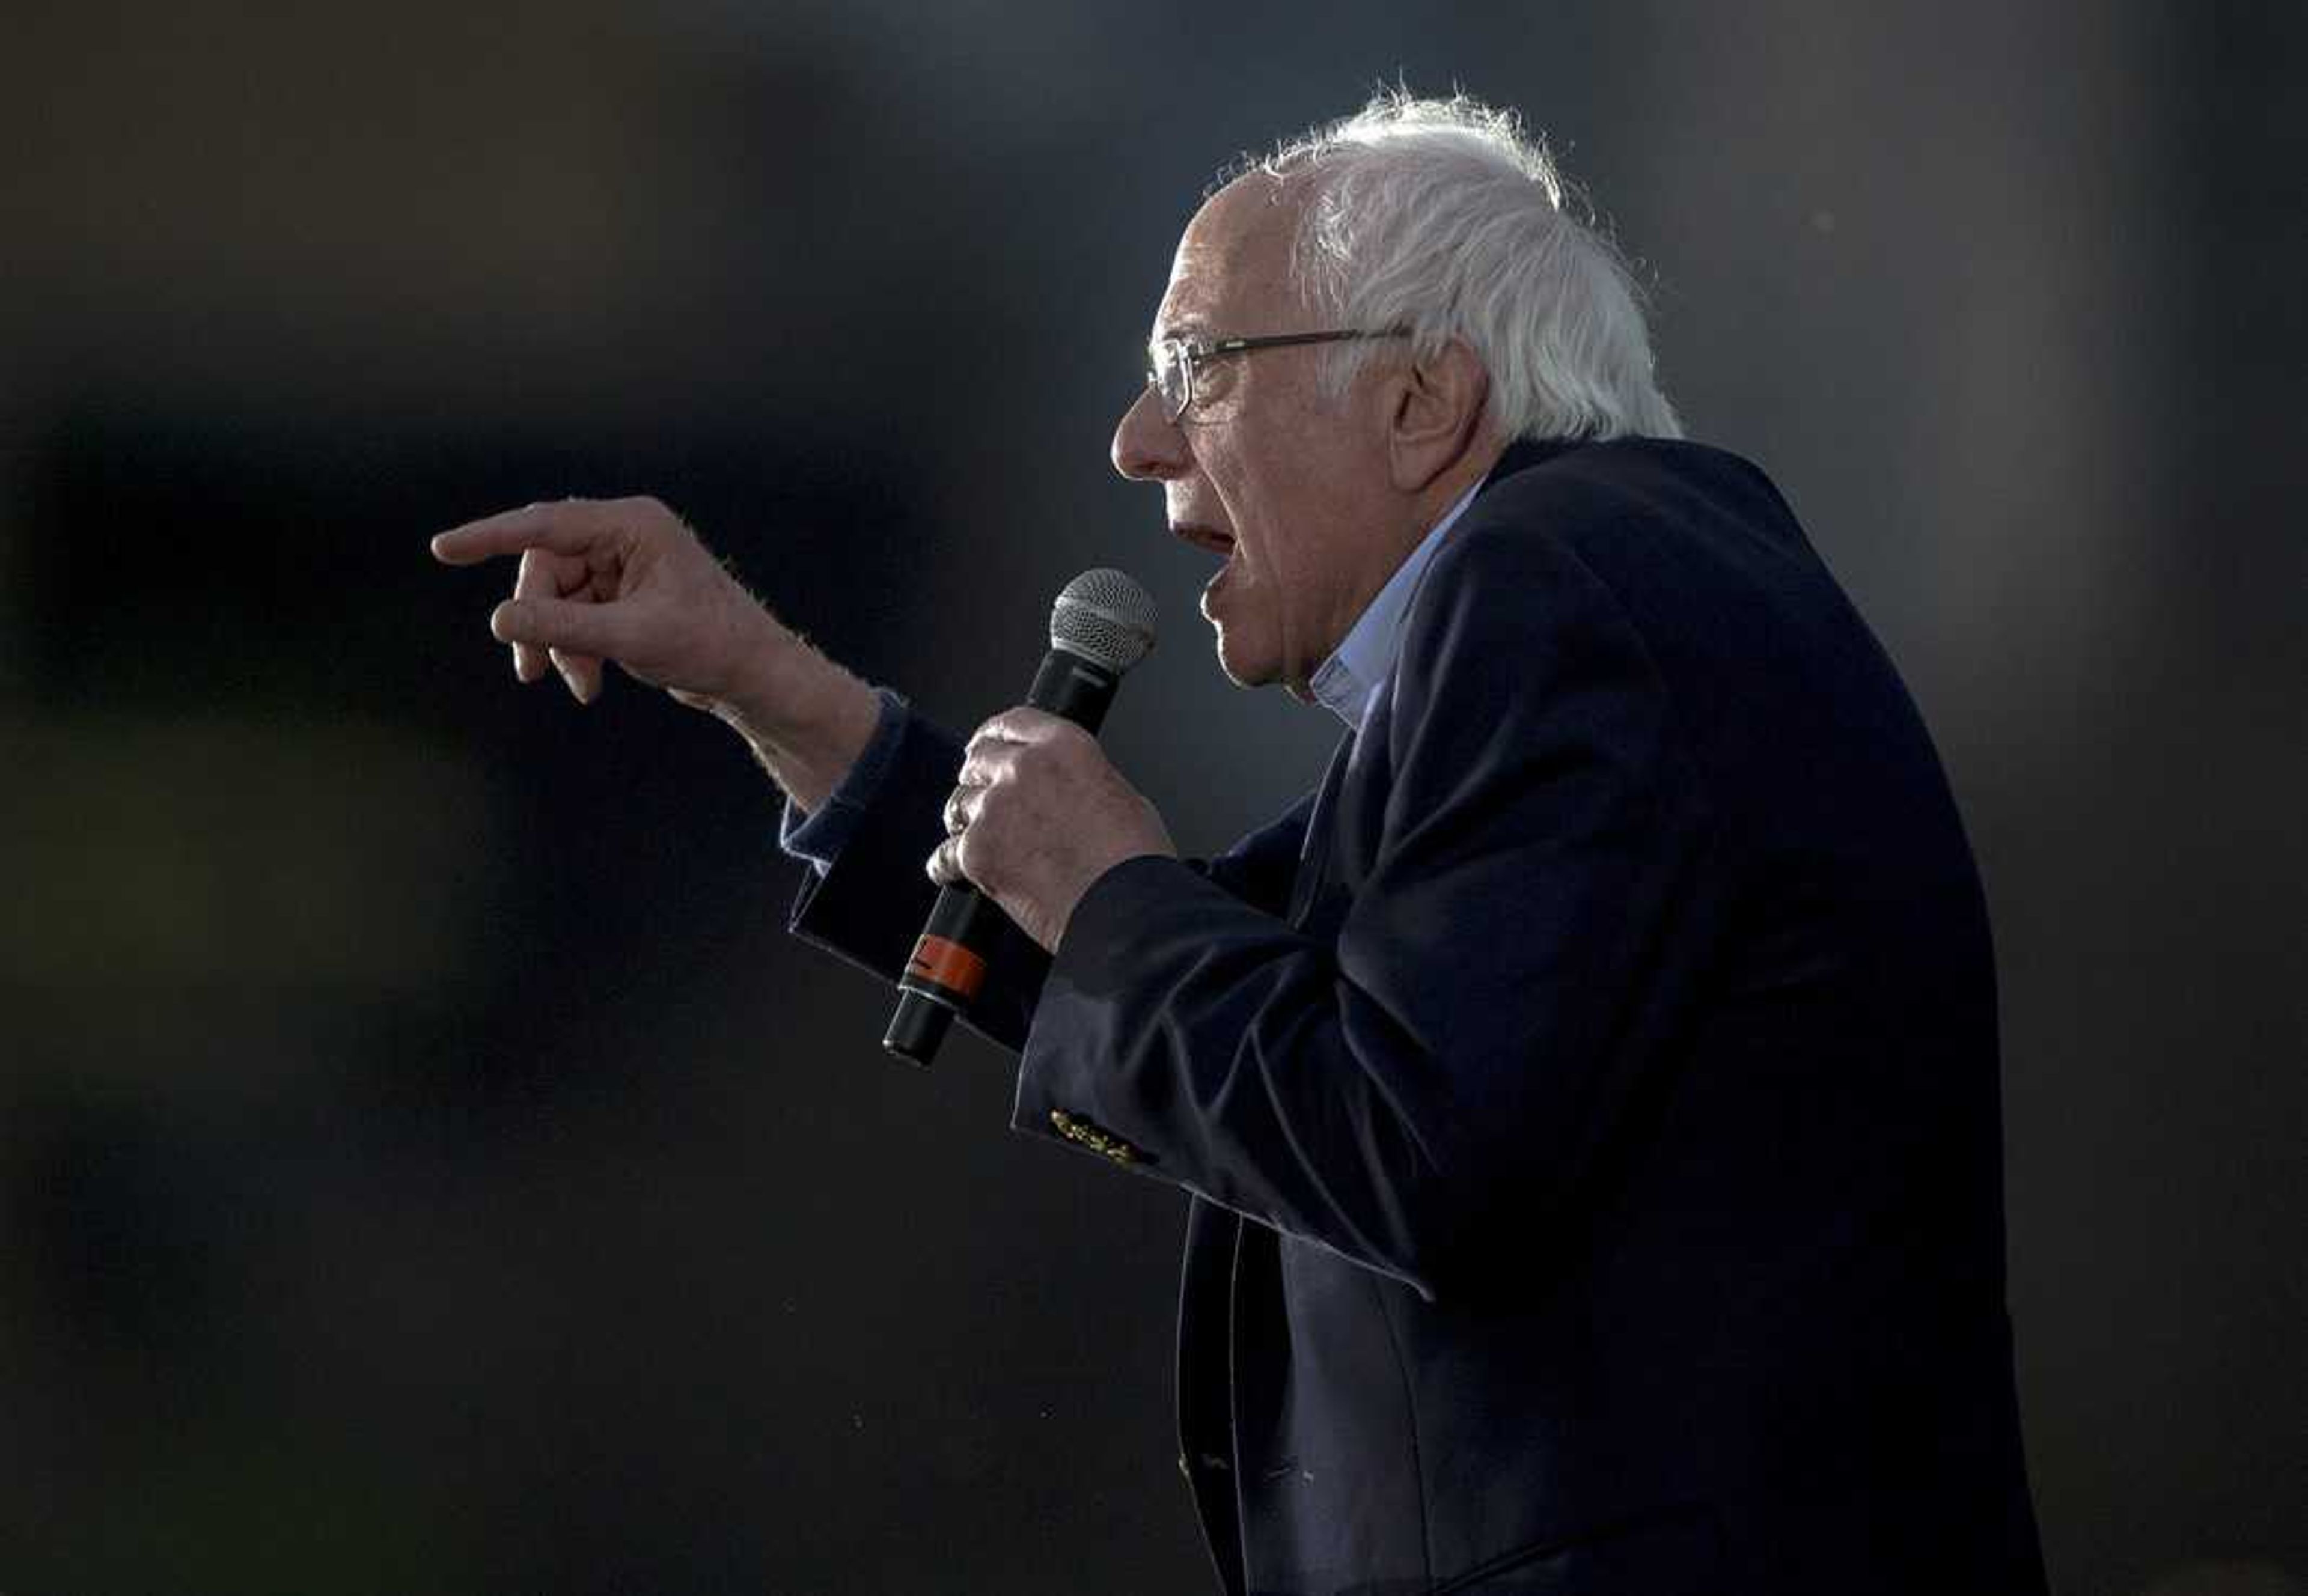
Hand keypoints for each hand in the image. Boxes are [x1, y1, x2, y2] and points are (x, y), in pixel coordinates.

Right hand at [429, 495, 778, 709]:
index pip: (545, 525)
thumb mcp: (629, 637)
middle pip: (547, 568)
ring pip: (558, 598)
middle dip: (537, 620)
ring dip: (557, 643)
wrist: (754, 676)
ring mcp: (624, 565)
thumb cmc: (709, 645)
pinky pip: (576, 615)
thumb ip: (561, 627)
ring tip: (575, 685)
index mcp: (634, 525)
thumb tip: (500, 621)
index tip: (444, 548)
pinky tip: (588, 686)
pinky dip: (575, 650)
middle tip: (530, 668)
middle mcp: (626, 535)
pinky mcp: (624, 595)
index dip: (490, 537)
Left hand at [929, 708, 1176, 954]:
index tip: (987, 744)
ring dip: (964, 821)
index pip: (1013, 722)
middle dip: (978, 779)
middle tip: (983, 797)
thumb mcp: (1120, 795)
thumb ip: (1080, 781)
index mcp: (1064, 747)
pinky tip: (951, 871)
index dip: (994, 736)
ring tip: (976, 839)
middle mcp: (1025, 769)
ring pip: (959, 805)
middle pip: (979, 760)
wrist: (1125, 908)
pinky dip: (947, 865)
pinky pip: (945, 855)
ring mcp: (997, 809)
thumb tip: (1066, 792)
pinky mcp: (978, 851)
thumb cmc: (1132, 862)